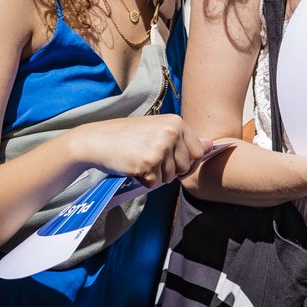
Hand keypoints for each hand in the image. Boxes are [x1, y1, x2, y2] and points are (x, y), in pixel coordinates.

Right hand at [71, 115, 209, 187]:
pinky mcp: (148, 164)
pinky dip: (143, 181)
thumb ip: (183, 138)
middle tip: (149, 158)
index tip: (168, 157)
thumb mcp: (157, 130)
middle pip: (185, 167)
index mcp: (176, 122)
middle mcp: (171, 133)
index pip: (197, 152)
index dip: (183, 160)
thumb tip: (210, 145)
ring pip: (170, 177)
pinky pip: (154, 184)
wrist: (96, 140)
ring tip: (139, 160)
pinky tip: (132, 167)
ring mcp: (161, 148)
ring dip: (155, 175)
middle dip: (169, 170)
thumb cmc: (126, 136)